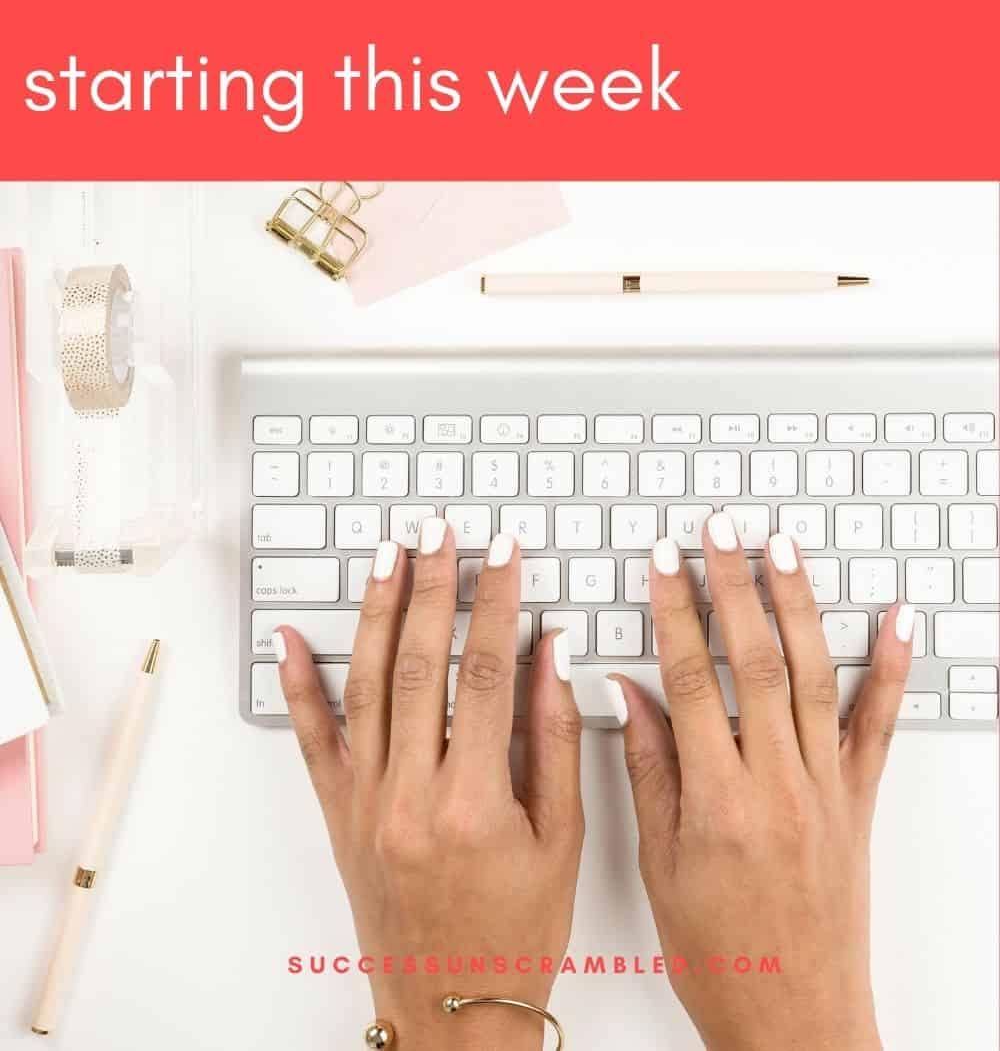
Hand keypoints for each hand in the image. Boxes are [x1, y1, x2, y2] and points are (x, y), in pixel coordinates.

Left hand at [275, 519, 583, 1050]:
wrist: (452, 1009)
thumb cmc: (516, 931)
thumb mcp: (561, 840)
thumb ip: (556, 740)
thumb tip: (553, 653)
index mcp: (474, 803)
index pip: (485, 673)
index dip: (496, 602)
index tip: (504, 552)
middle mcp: (410, 797)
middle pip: (417, 664)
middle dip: (429, 586)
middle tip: (438, 531)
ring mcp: (366, 803)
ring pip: (365, 685)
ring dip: (375, 611)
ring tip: (387, 555)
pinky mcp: (338, 815)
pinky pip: (313, 739)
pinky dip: (299, 684)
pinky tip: (290, 638)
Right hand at [613, 513, 913, 1050]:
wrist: (796, 1024)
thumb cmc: (721, 958)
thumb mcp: (662, 867)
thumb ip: (651, 772)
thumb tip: (631, 693)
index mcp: (719, 804)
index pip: (692, 680)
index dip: (674, 611)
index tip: (662, 561)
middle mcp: (778, 786)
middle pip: (754, 661)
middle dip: (733, 585)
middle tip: (718, 530)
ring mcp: (825, 791)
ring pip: (814, 676)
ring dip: (798, 604)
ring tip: (782, 548)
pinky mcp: (858, 804)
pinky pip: (877, 726)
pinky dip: (891, 668)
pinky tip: (895, 620)